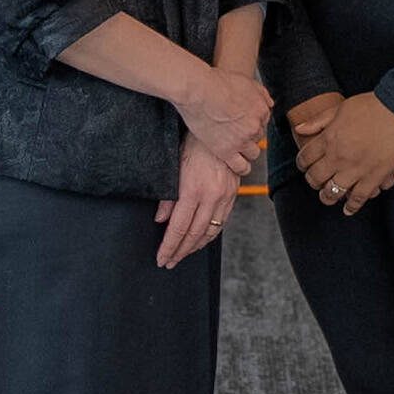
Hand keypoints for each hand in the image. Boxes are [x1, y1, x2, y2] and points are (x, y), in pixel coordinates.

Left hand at [154, 135, 239, 268]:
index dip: (169, 247)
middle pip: (194, 234)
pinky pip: (222, 222)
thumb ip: (168, 197)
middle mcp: (211, 196)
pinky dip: (211, 235)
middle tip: (170, 262)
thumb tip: (161, 220)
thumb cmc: (194, 144)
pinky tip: (202, 239)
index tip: (161, 258)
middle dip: (180, 252)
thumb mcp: (174, 167)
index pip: (178, 228)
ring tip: (183, 254)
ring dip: (195, 247)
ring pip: (210, 231)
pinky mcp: (232, 194)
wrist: (221, 131)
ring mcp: (224, 196)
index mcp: (192, 190)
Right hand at [177, 65, 271, 174]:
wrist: (198, 91)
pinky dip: (241, 167)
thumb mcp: (246, 81)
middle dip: (248, 135)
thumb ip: (261, 93)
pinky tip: (236, 165)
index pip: (263, 122)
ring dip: (246, 151)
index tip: (242, 122)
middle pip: (258, 136)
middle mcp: (255, 126)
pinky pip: (241, 167)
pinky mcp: (226, 151)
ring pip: (253, 153)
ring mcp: (242, 140)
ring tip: (235, 148)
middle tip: (235, 132)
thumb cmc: (218, 82)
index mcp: (261, 110)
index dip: (252, 122)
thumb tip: (269, 103)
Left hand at [299, 92, 393, 214]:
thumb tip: (299, 128)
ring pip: (333, 192)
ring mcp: (356, 168)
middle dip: (312, 181)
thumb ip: (319, 121)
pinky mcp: (374, 176)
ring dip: (327, 196)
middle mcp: (338, 156)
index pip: (305, 158)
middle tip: (316, 181)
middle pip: (316, 177)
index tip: (305, 165)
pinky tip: (348, 209)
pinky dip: (352, 206)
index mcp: (329, 138)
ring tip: (328, 197)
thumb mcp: (340, 108)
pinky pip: (358, 197)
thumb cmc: (372, 105)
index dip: (302, 163)